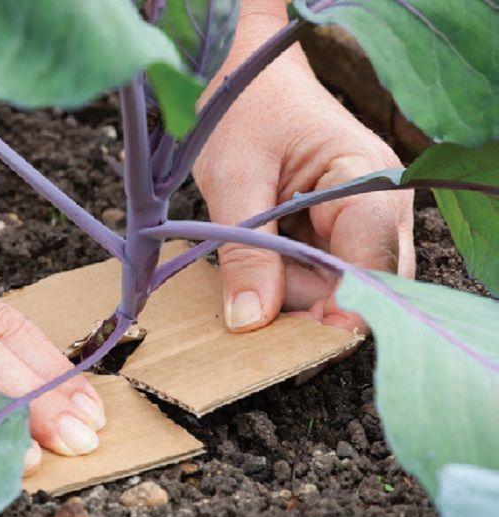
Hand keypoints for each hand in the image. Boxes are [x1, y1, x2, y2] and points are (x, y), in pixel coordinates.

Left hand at [193, 9, 414, 333]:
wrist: (244, 75)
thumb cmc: (243, 109)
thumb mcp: (234, 178)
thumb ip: (246, 251)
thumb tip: (250, 322)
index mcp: (368, 179)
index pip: (372, 264)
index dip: (337, 310)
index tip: (290, 338)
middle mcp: (384, 205)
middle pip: (364, 288)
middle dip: (308, 307)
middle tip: (252, 305)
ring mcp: (368, 219)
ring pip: (343, 290)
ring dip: (292, 295)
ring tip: (250, 266)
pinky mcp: (344, 229)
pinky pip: (325, 276)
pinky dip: (290, 283)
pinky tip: (261, 267)